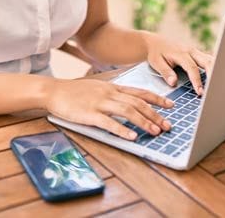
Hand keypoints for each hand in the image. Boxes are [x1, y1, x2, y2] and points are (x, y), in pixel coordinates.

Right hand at [45, 78, 173, 140]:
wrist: (54, 91)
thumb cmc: (74, 92)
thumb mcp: (97, 87)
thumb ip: (113, 93)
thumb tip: (129, 102)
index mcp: (113, 87)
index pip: (140, 92)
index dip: (157, 98)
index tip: (171, 105)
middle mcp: (109, 94)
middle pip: (138, 103)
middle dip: (155, 114)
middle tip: (168, 125)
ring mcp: (100, 103)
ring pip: (127, 111)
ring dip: (144, 122)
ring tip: (156, 132)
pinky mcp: (89, 114)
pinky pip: (109, 122)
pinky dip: (122, 129)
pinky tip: (132, 136)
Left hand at [143, 32, 212, 94]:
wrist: (153, 42)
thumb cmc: (155, 53)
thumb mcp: (156, 63)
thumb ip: (166, 72)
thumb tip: (174, 83)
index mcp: (180, 53)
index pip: (192, 68)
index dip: (197, 81)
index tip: (200, 92)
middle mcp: (190, 51)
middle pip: (206, 61)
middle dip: (212, 75)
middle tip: (214, 89)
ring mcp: (194, 51)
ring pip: (209, 59)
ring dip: (215, 70)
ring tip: (218, 85)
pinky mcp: (196, 53)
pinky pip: (207, 59)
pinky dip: (213, 67)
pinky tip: (216, 78)